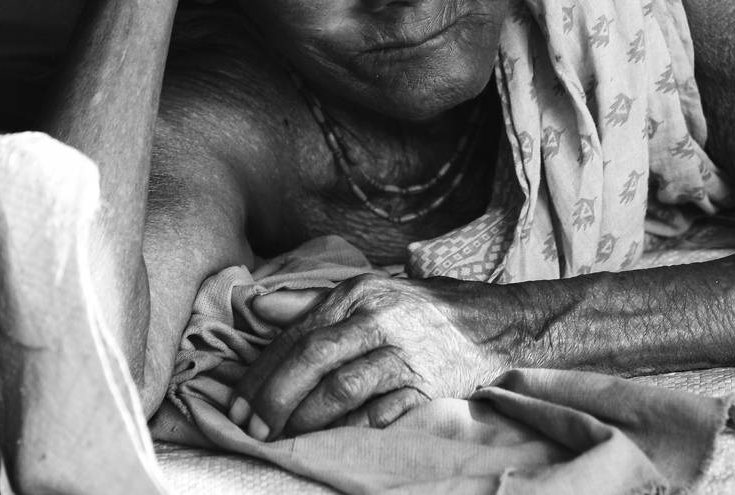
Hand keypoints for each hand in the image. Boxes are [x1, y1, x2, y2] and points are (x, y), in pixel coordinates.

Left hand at [227, 275, 509, 437]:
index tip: (237, 404)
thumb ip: (313, 302)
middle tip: (252, 428)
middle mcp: (381, 317)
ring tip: (283, 438)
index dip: (262, 373)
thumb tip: (256, 307)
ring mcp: (406, 353)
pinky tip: (327, 442)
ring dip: (305, 419)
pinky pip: (377, 415)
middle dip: (274, 398)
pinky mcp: (427, 387)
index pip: (297, 334)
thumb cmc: (424, 310)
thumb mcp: (371, 292)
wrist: (497, 324)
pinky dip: (347, 432)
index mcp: (360, 293)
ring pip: (341, 389)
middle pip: (313, 359)